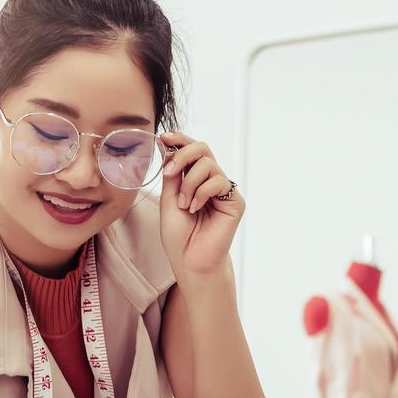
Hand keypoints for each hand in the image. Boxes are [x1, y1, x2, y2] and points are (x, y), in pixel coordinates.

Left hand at [158, 132, 242, 281]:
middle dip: (182, 155)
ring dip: (189, 182)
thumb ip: (172, 174)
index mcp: (194, 180)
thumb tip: (170, 149)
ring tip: (185, 205)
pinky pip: (218, 181)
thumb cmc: (179, 236)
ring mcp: (223, 191)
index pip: (191, 151)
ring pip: (208, 164)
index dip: (179, 140)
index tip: (163, 137)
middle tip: (169, 173)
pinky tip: (196, 209)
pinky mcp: (234, 201)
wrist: (190, 260)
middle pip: (202, 148)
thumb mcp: (168, 199)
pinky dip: (201, 192)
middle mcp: (211, 182)